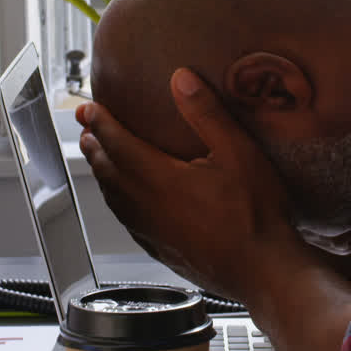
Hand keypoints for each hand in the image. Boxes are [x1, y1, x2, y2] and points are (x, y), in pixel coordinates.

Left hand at [77, 68, 313, 302]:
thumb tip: (181, 79)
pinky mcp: (160, 250)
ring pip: (113, 198)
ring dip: (102, 174)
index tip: (89, 109)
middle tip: (86, 129)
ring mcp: (152, 232)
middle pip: (108, 171)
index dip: (101, 123)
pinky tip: (126, 203)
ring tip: (99, 159)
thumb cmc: (257, 214)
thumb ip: (206, 114)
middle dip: (95, 146)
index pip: (118, 143)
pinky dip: (117, 203)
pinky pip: (126, 221)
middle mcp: (147, 206)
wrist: (264, 271)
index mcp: (159, 178)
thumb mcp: (239, 152)